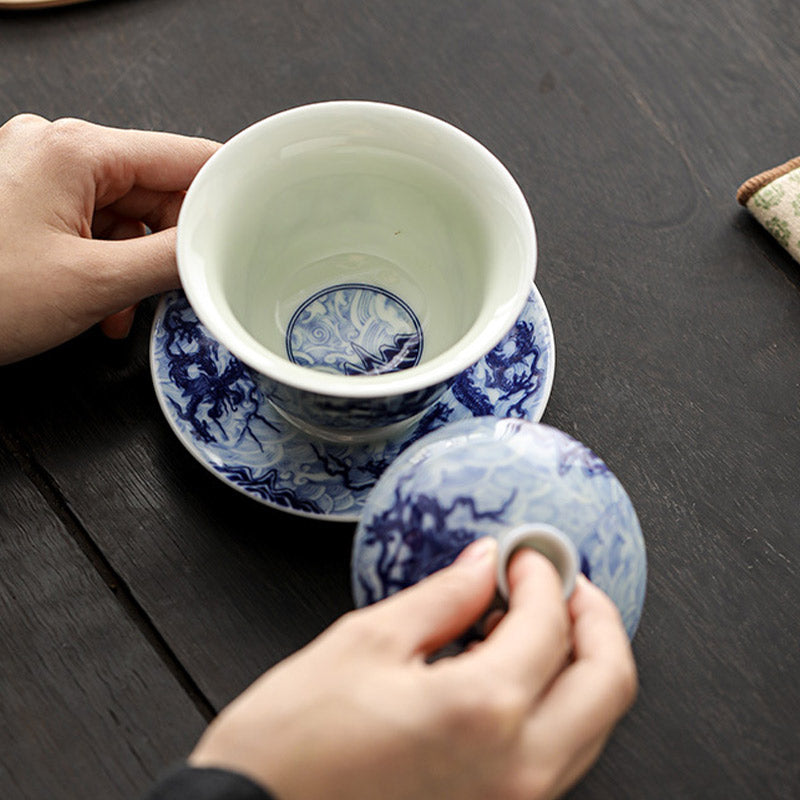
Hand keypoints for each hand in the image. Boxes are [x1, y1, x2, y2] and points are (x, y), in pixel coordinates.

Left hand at [0, 114, 218, 363]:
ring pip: (123, 214)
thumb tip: (215, 248)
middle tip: (184, 282)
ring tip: (122, 308)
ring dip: (134, 264)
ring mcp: (36, 174)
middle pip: (153, 189)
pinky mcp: (26, 201)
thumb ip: (171, 259)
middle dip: (170, 243)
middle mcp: (52, 149)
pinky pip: (90, 225)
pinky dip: (104, 264)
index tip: (259, 211)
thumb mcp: (95, 283)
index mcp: (73, 150)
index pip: (183, 157)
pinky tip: (101, 304)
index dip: (226, 188)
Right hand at [189, 538, 636, 799]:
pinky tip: (509, 675)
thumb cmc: (290, 748)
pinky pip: (558, 756)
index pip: (550, 626)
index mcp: (481, 713)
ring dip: (576, 662)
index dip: (541, 576)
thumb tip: (482, 565)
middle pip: (608, 683)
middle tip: (561, 583)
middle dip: (593, 618)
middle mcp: (517, 772)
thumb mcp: (365, 644)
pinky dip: (551, 705)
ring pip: (592, 724)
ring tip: (532, 623)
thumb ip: (441, 597)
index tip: (523, 557)